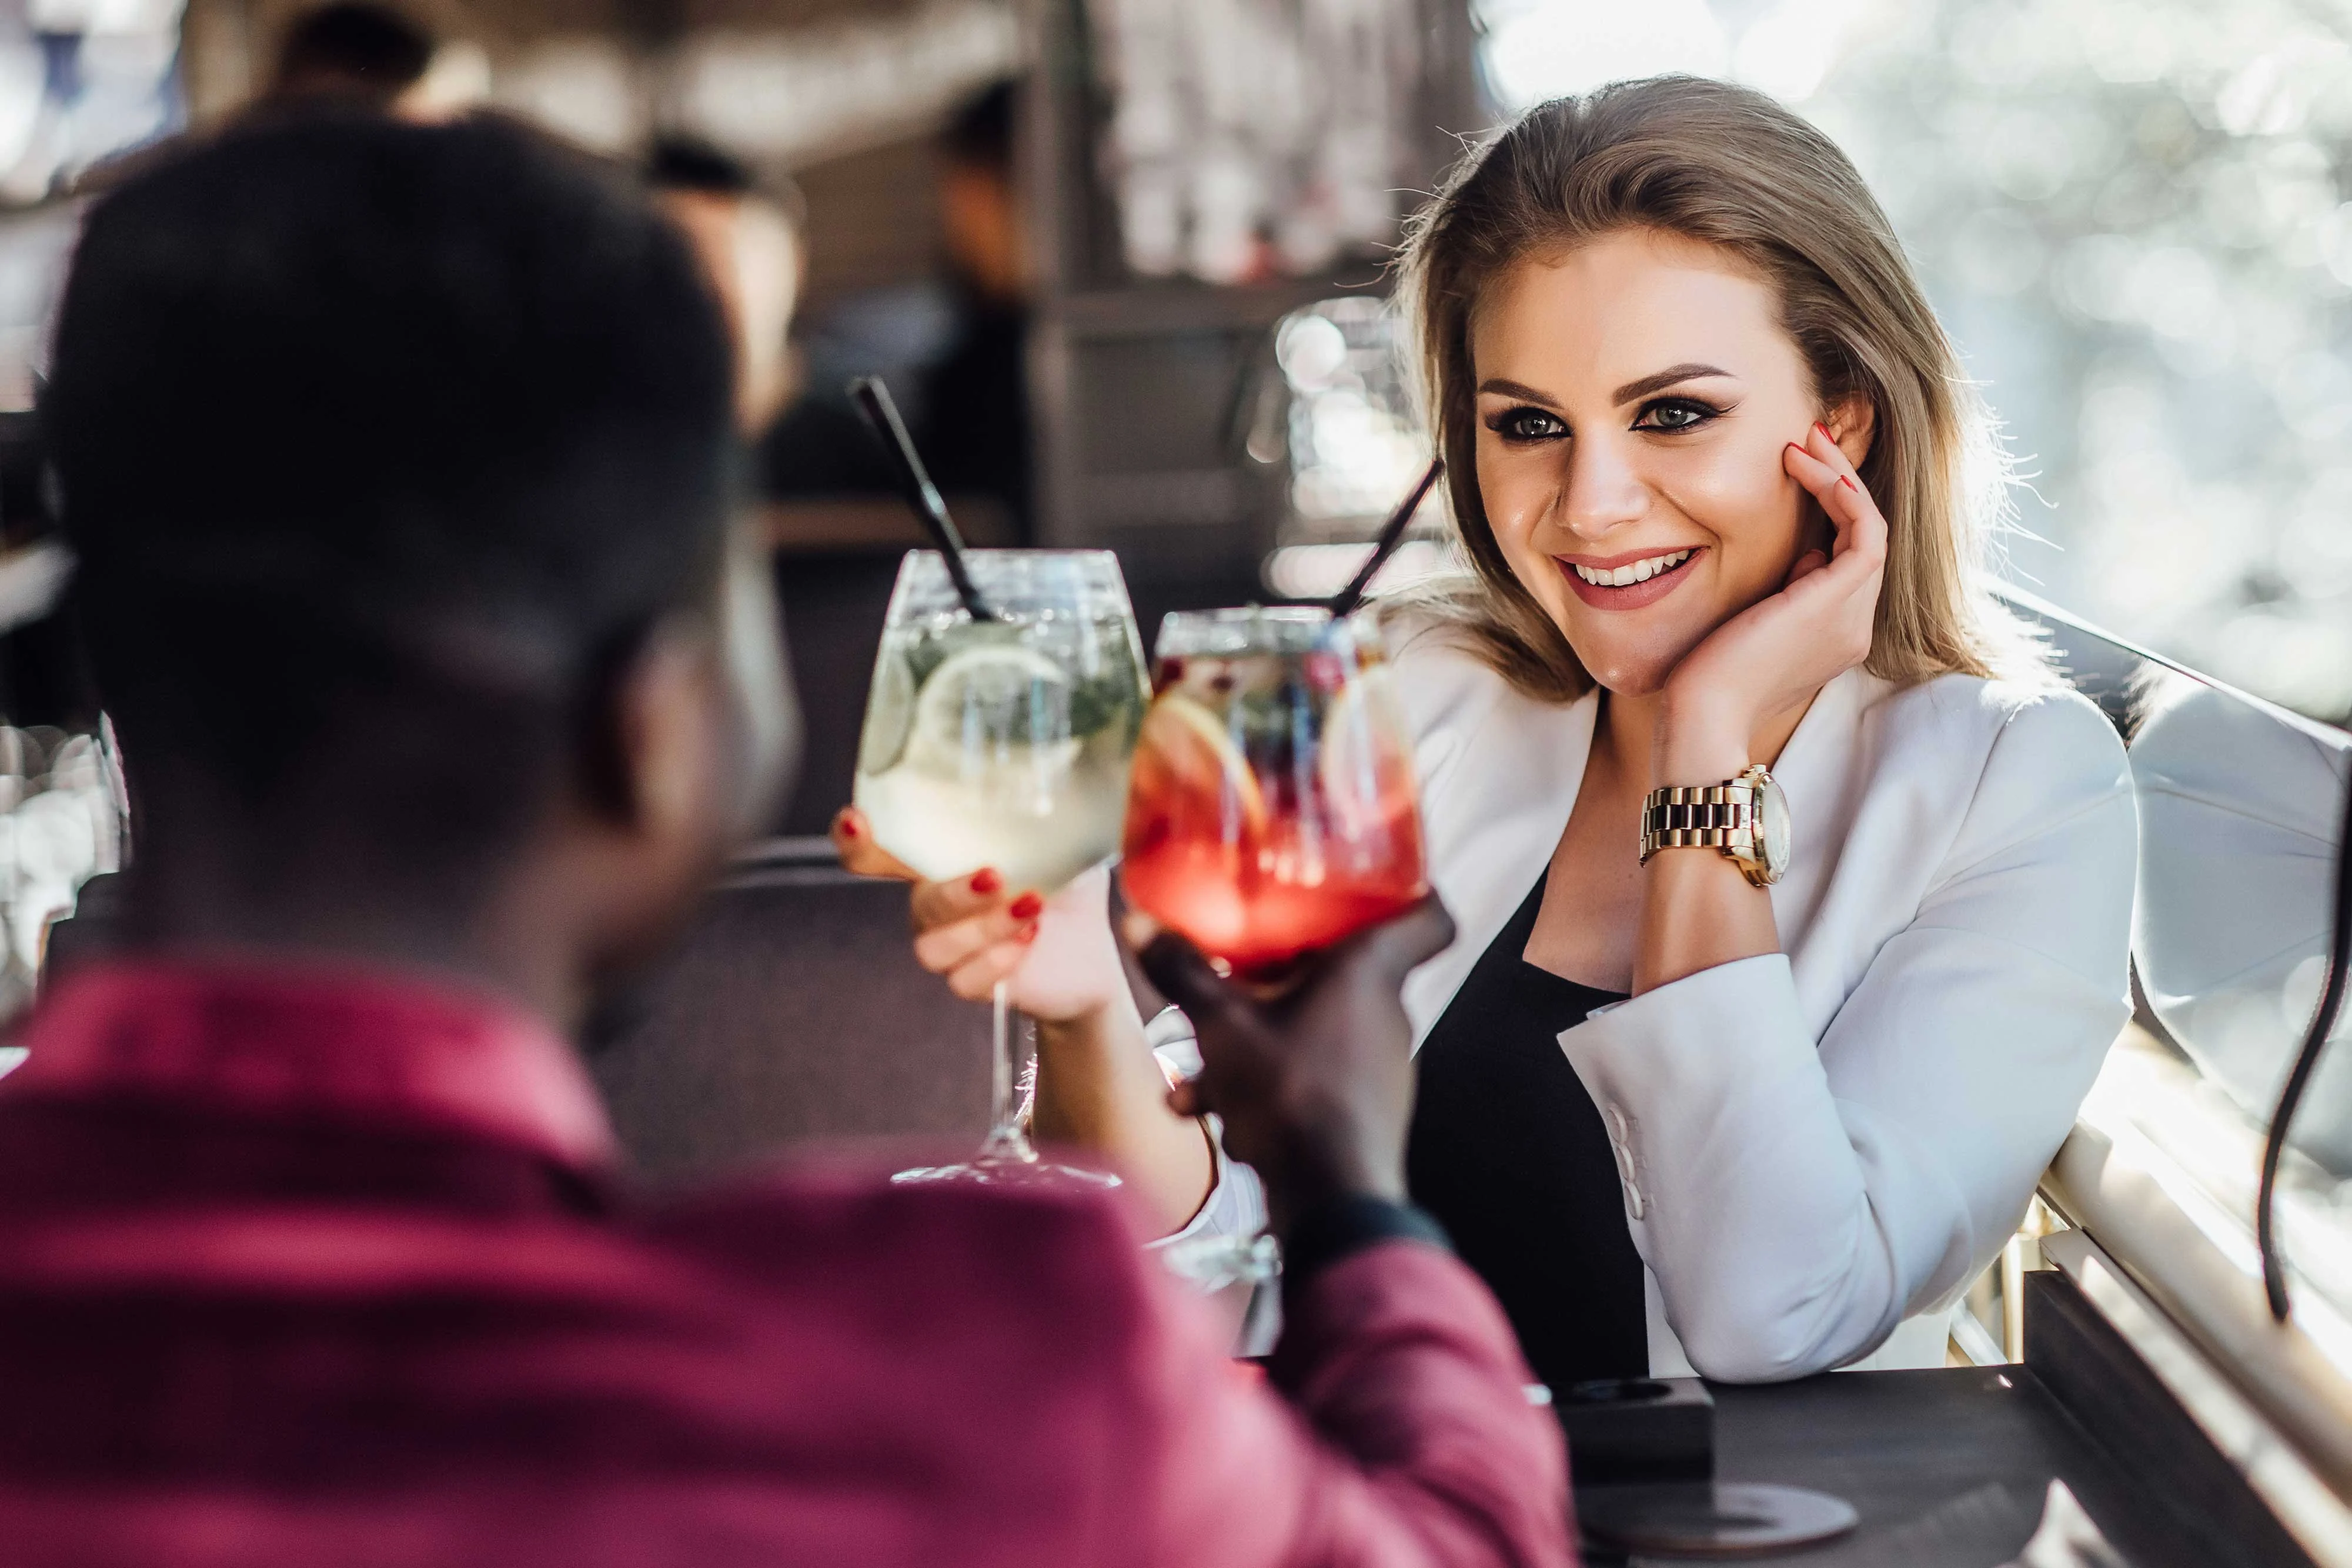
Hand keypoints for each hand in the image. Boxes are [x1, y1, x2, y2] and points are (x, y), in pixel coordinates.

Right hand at [831, 806, 1129, 1023]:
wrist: (1091, 951)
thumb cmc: (1068, 881)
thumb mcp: (1062, 836)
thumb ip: (1041, 809)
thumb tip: (1055, 767)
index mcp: (942, 859)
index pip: (878, 851)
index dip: (854, 839)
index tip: (857, 821)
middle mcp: (935, 903)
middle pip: (917, 902)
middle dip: (953, 892)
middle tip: (995, 876)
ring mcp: (950, 945)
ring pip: (933, 946)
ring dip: (984, 927)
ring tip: (1033, 907)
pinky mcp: (973, 982)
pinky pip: (962, 981)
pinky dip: (997, 962)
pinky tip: (1030, 940)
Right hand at [1125, 897, 1456, 1235]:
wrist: (1330, 1200)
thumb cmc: (1289, 1092)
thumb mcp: (1221, 1025)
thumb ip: (1181, 971)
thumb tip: (1137, 920)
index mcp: (1371, 970)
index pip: (1432, 914)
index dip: (1412, 887)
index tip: (1372, 876)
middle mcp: (1388, 1012)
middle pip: (1351, 968)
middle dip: (1289, 969)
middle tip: (1242, 965)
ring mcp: (1382, 1065)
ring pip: (1318, 1027)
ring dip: (1260, 1038)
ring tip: (1197, 1066)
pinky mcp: (1364, 1109)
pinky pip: (1313, 1075)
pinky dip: (1267, 1084)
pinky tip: (1210, 1112)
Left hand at [1655, 421, 1887, 781]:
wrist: (1703, 718)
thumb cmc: (1705, 681)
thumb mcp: (1749, 629)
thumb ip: (1780, 597)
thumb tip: (1800, 559)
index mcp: (1831, 636)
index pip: (1846, 560)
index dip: (1828, 511)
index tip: (1794, 473)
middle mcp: (1852, 627)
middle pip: (1863, 538)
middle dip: (1839, 483)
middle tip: (1807, 441)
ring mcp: (1852, 616)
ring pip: (1870, 528)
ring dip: (1841, 478)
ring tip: (1806, 441)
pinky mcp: (1839, 600)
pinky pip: (1864, 529)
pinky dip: (1841, 491)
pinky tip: (1806, 464)